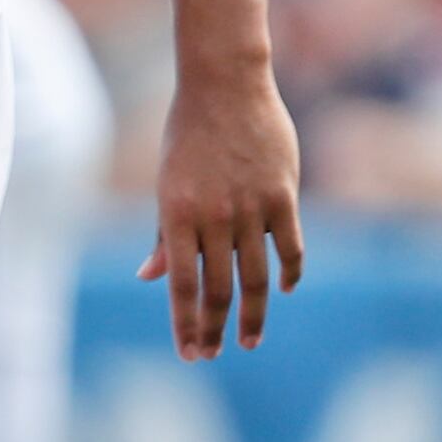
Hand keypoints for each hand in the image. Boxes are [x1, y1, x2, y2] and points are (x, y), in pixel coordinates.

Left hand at [142, 62, 304, 359]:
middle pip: (218, 289)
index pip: (180, 285)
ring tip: (250, 340)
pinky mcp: (283, 195)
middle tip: (214, 355)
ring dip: (254, 315)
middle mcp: (214, 217)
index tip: (189, 354)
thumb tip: (150, 277)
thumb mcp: (167, 184)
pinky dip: (290, 273)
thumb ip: (164, 234)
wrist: (225, 86)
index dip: (185, 324)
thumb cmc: (188, 136)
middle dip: (214, 329)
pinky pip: (291, 247)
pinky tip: (284, 290)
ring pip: (257, 278)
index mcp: (176, 216)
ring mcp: (251, 208)